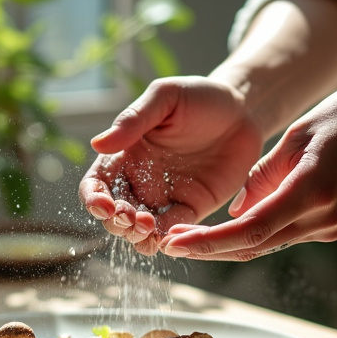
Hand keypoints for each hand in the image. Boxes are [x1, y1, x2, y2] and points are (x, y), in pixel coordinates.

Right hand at [78, 76, 264, 254]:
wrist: (243, 109)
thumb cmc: (199, 96)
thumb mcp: (164, 97)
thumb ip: (133, 120)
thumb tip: (97, 144)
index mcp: (124, 155)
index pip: (96, 184)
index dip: (93, 199)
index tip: (104, 205)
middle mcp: (140, 181)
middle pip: (113, 215)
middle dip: (116, 223)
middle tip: (134, 218)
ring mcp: (165, 198)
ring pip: (140, 231)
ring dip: (138, 238)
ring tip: (149, 228)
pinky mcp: (192, 209)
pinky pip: (173, 232)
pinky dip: (167, 241)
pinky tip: (170, 239)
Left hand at [159, 79, 336, 260]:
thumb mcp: (292, 138)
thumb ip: (260, 179)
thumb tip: (234, 214)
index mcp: (312, 192)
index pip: (249, 230)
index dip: (208, 243)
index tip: (175, 244)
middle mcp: (322, 218)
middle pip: (253, 245)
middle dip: (208, 249)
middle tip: (167, 246)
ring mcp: (329, 226)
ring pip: (265, 245)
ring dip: (225, 245)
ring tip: (184, 241)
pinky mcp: (330, 225)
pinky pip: (281, 235)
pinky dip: (250, 234)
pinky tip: (220, 232)